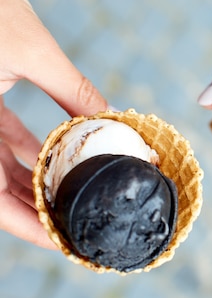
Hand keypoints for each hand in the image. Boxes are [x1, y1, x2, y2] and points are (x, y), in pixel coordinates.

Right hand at [0, 0, 106, 247]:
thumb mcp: (35, 53)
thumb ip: (74, 91)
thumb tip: (114, 119)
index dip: (29, 226)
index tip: (64, 243)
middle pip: (0, 190)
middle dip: (39, 214)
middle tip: (80, 231)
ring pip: (2, 170)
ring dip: (38, 189)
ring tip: (77, 205)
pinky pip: (4, 143)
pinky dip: (31, 158)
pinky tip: (61, 168)